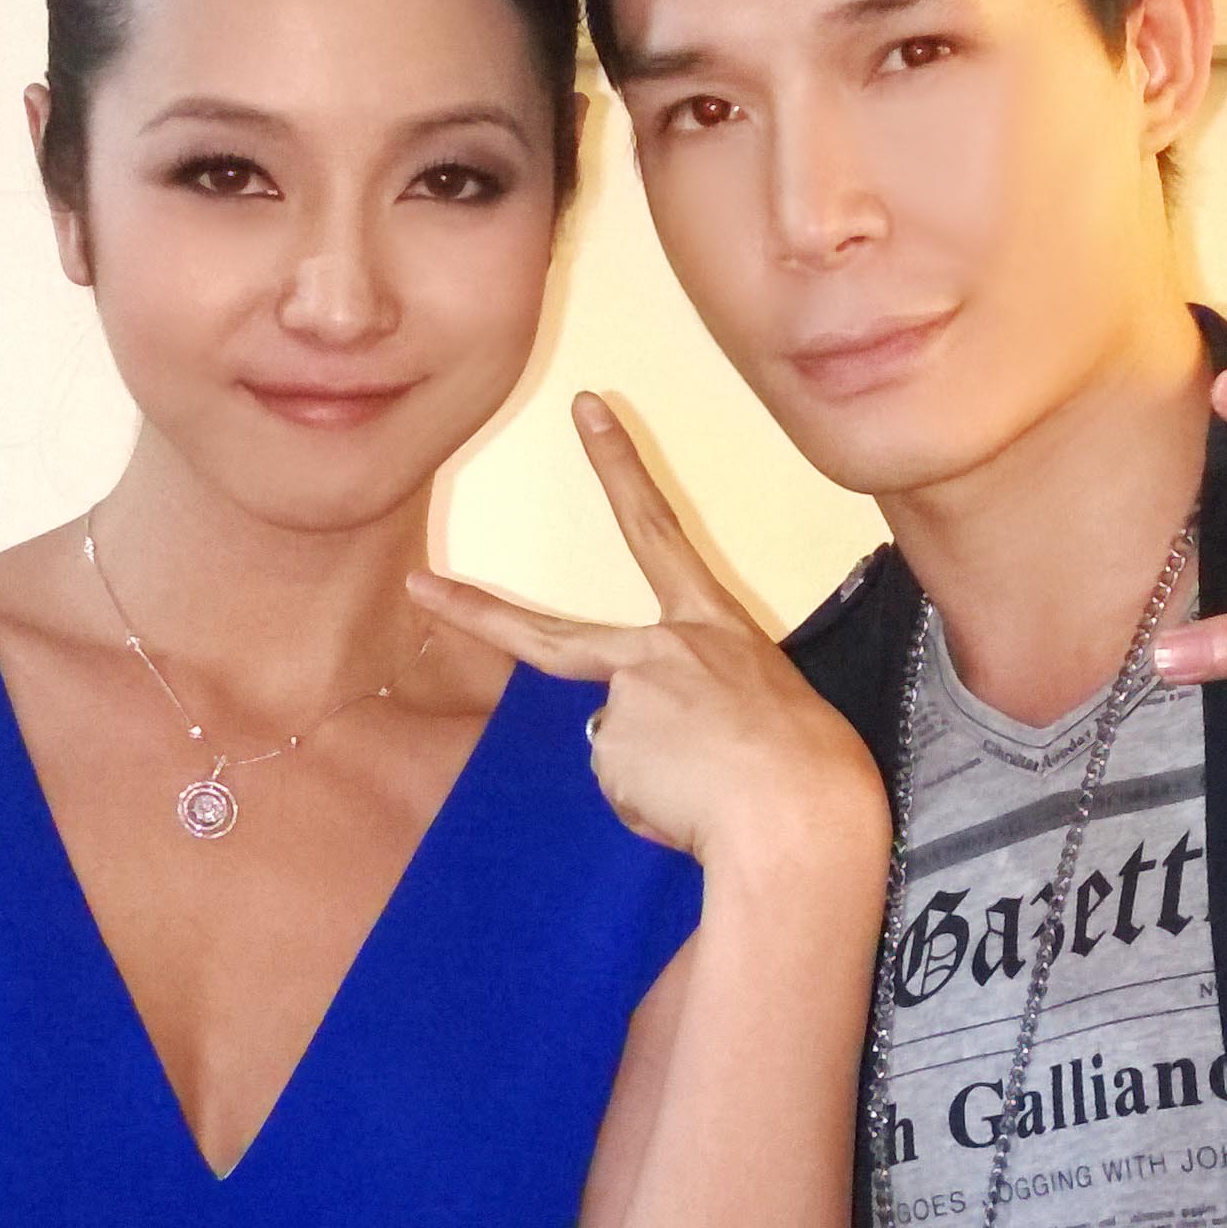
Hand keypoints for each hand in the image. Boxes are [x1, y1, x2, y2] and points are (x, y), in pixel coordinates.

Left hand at [409, 394, 887, 862]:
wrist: (799, 816)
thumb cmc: (809, 770)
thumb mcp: (763, 706)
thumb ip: (693, 703)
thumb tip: (636, 736)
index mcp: (713, 626)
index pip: (657, 530)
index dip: (619, 466)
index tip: (587, 411)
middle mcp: (660, 651)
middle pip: (549, 637)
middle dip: (474, 612)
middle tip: (417, 586)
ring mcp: (626, 701)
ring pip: (620, 748)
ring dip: (656, 779)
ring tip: (709, 794)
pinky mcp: (611, 755)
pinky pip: (625, 790)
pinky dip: (652, 808)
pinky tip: (691, 813)